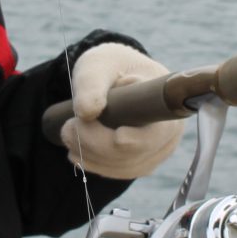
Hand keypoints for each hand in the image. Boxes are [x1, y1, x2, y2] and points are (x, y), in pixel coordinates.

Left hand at [61, 43, 185, 179]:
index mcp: (166, 105)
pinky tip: (76, 152)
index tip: (118, 137)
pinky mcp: (140, 162)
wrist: (115, 75)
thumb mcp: (98, 65)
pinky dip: (93, 164)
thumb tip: (87, 111)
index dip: (137, 140)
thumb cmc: (111, 66)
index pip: (157, 133)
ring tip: (68, 133)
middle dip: (97, 144)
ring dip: (90, 155)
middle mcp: (168, 134)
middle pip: (134, 154)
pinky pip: (118, 173)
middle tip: (68, 127)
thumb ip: (91, 84)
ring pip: (123, 167)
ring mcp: (156, 152)